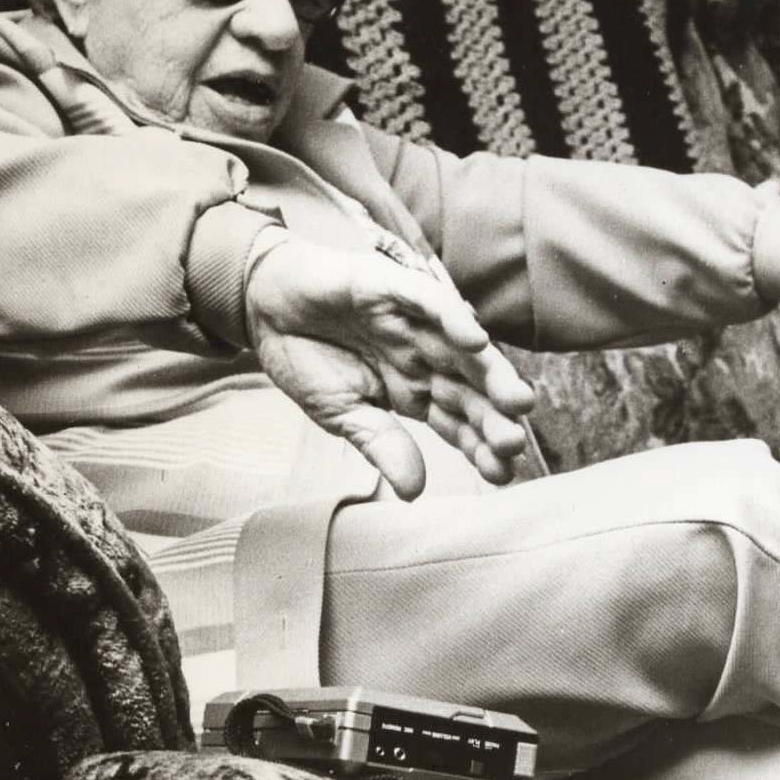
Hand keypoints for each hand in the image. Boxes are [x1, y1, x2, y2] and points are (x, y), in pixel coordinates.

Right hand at [246, 237, 535, 498]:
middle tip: (515, 443)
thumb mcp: (341, 414)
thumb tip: (415, 491)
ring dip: (493, 373)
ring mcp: (413, 322)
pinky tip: (475, 342)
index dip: (480, 447)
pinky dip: (453, 318)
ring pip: (463, 348)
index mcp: (416, 390)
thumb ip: (381, 444)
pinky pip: (430, 301)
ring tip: (517, 401)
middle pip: (472, 389)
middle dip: (496, 416)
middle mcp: (424, 356)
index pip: (459, 423)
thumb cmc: (305, 356)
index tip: (502, 475)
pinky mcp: (392, 288)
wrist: (262, 307)